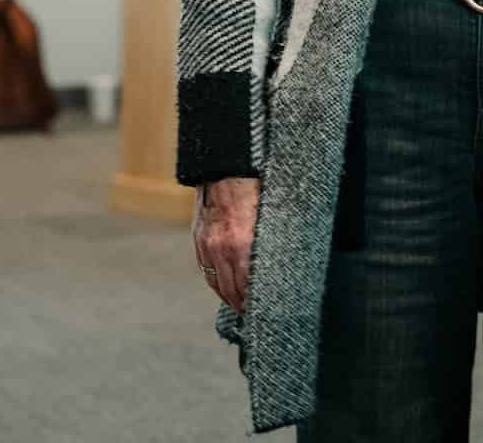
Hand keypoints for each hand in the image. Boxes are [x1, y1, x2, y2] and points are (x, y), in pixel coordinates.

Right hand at [193, 175, 260, 313]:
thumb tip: (283, 262)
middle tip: (254, 315)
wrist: (225, 167)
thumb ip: (272, 242)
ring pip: (218, 284)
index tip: (266, 312)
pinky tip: (225, 289)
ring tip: (240, 307)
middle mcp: (223, 248)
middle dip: (243, 306)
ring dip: (229, 298)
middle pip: (233, 291)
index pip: (249, 286)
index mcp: (243, 243)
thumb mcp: (270, 215)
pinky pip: (206, 270)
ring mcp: (208, 245)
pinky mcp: (199, 239)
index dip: (257, 303)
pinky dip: (216, 283)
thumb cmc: (255, 186)